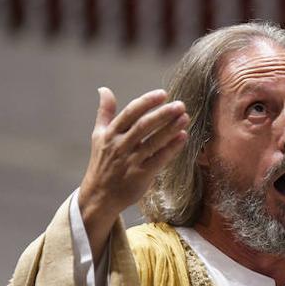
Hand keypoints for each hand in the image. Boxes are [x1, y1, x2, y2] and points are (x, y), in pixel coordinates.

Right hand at [78, 88, 189, 258]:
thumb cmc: (102, 163)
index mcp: (111, 134)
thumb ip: (105, 112)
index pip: (130, 113)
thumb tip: (104, 89)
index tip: (163, 94)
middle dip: (162, 114)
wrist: (99, 196)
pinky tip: (183, 138)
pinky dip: (171, 148)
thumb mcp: (99, 136)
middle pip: (143, 126)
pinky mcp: (140, 176)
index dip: (146, 102)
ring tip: (185, 117)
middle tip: (181, 105)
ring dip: (170, 129)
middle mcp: (120, 146)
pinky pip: (158, 160)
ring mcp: (130, 161)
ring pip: (153, 142)